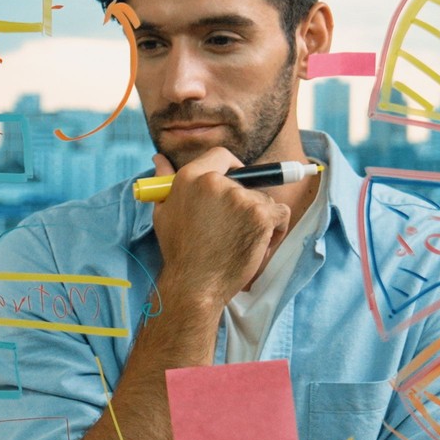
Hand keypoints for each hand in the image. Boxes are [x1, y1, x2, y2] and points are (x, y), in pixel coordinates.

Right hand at [148, 148, 290, 307]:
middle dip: (245, 203)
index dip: (232, 167)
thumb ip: (166, 180)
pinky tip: (259, 244)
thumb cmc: (179, 250)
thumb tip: (159, 157)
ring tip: (243, 241)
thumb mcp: (164, 211)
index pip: (222, 156)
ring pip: (264, 199)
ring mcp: (240, 198)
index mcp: (190, 177)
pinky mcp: (260, 215)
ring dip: (260, 218)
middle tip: (234, 228)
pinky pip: (280, 214)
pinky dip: (276, 229)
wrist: (195, 283)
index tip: (236, 182)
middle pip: (246, 183)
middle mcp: (215, 182)